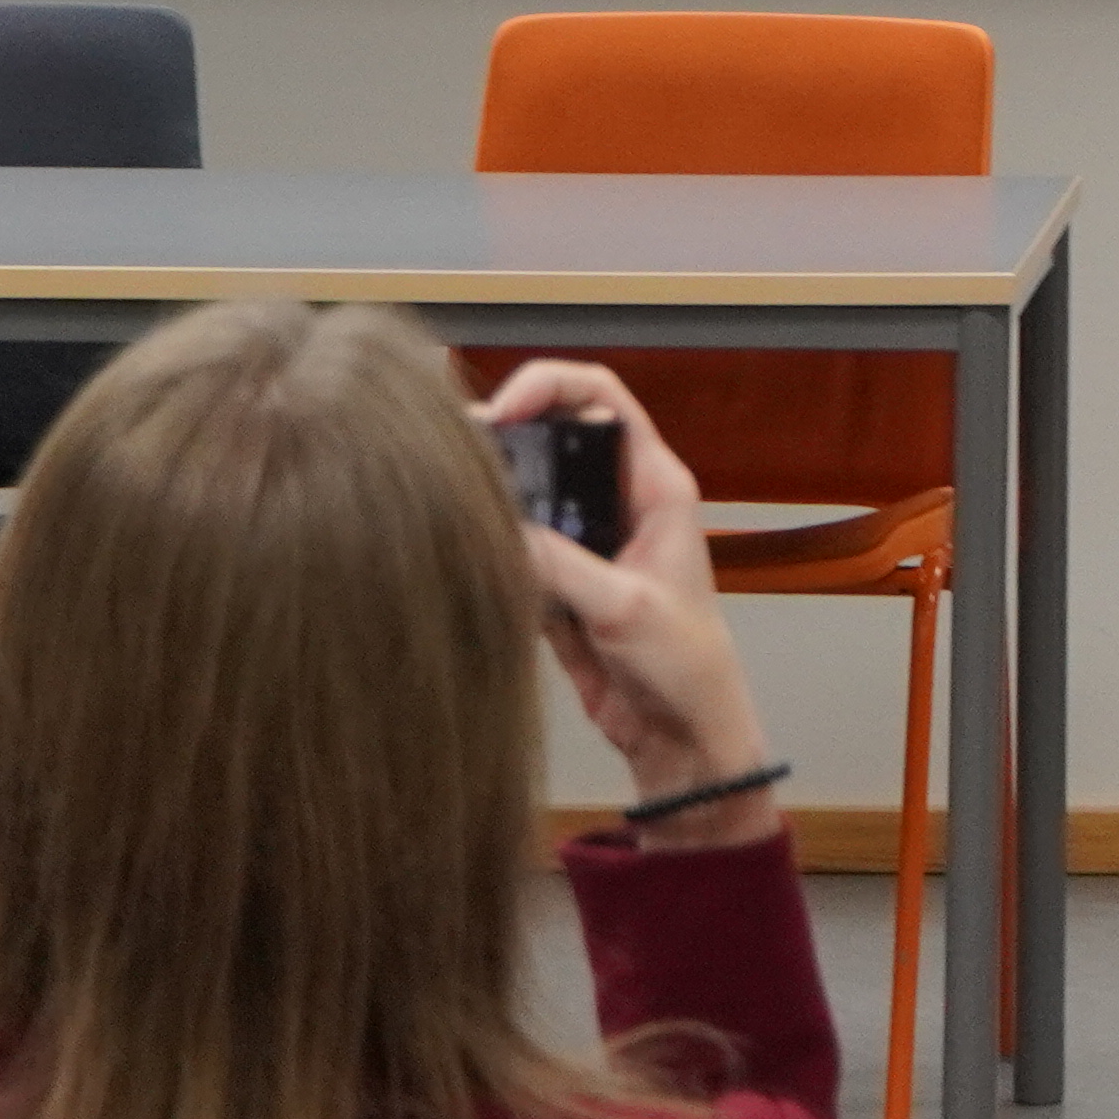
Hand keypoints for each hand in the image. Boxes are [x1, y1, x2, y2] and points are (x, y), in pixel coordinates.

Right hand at [473, 359, 777, 840]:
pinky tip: (448, 547)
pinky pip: (513, 547)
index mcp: (655, 485)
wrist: (682, 733)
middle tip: (445, 454)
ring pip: (526, 494)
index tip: (499, 411)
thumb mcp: (623, 608)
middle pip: (552, 438)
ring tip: (434, 497)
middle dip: (502, 437)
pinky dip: (485, 544)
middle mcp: (618, 501)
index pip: (602, 398)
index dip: (549, 385)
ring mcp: (585, 541)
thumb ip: (561, 565)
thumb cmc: (683, 663)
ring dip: (487, 494)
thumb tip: (498, 526)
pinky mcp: (559, 582)